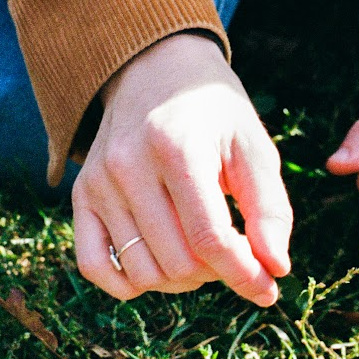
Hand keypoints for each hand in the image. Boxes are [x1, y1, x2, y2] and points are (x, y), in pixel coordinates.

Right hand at [72, 34, 292, 303]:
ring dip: (181, 281)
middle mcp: (129, 166)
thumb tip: (276, 269)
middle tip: (232, 251)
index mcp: (178, 148)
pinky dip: (129, 285)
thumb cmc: (214, 114)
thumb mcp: (254, 148)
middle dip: (217, 273)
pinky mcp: (82, 196)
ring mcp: (99, 183)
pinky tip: (160, 270)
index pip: (210, 240)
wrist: (156, 70)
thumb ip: (270, 208)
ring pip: (144, 273)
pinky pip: (94, 266)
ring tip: (200, 253)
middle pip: (178, 262)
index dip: (244, 275)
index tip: (268, 288)